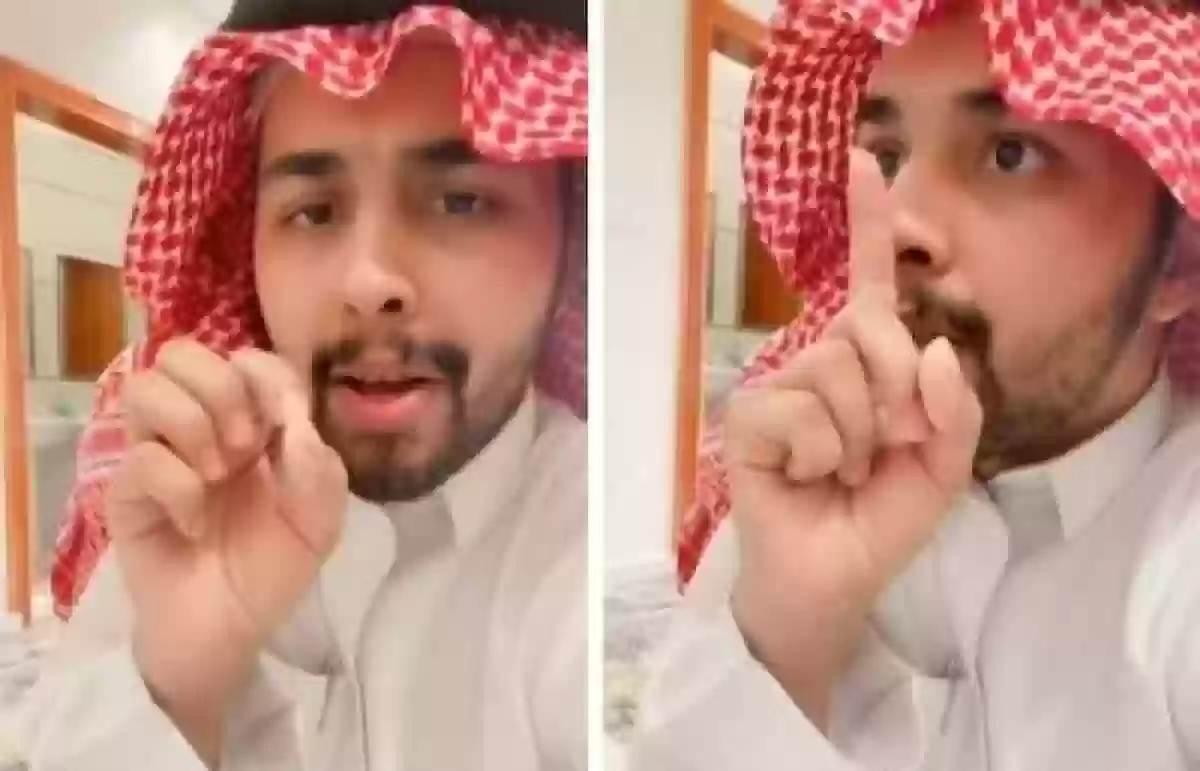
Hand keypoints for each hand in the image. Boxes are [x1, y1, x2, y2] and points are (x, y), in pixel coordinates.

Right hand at [106, 340, 346, 760]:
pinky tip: (194, 522)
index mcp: (251, 421)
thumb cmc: (274, 567)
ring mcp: (157, 454)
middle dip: (223, 391)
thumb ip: (321, 466)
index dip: (266, 375)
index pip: (246, 357)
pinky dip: (178, 487)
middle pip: (183, 352)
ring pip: (146, 387)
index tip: (286, 420)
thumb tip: (296, 421)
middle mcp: (199, 426)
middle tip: (247, 448)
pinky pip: (142, 458)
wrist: (231, 631)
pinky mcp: (125, 493)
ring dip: (193, 426)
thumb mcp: (321, 519)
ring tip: (218, 475)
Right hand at [725, 151, 982, 725]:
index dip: (869, 222)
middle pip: (870, 331)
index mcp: (868, 365)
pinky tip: (804, 476)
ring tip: (840, 472)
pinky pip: (800, 411)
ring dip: (859, 439)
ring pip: (837, 373)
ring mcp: (781, 386)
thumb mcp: (944, 469)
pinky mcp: (750, 416)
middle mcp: (821, 361)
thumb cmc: (880, 521)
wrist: (831, 580)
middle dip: (897, 400)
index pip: (870, 285)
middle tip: (883, 452)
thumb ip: (955, 411)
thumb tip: (934, 349)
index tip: (863, 158)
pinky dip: (820, 454)